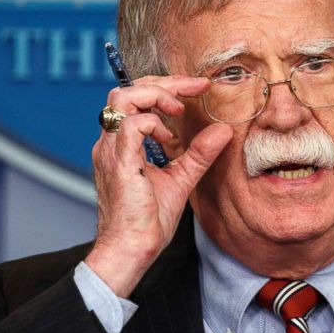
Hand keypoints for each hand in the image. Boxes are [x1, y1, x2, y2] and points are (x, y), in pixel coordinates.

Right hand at [85, 75, 232, 296]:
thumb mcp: (181, 179)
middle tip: (195, 87)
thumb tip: (222, 131)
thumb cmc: (148, 222)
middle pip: (126, 90)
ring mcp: (111, 151)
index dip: (167, 86)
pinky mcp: (119, 163)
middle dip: (164, 82)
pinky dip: (153, 123)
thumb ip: (199, 154)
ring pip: (122, 98)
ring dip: (156, 96)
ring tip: (178, 110)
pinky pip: (131, 126)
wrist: (132, 250)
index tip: (197, 87)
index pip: (136, 98)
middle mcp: (111, 143)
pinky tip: (167, 139)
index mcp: (122, 144)